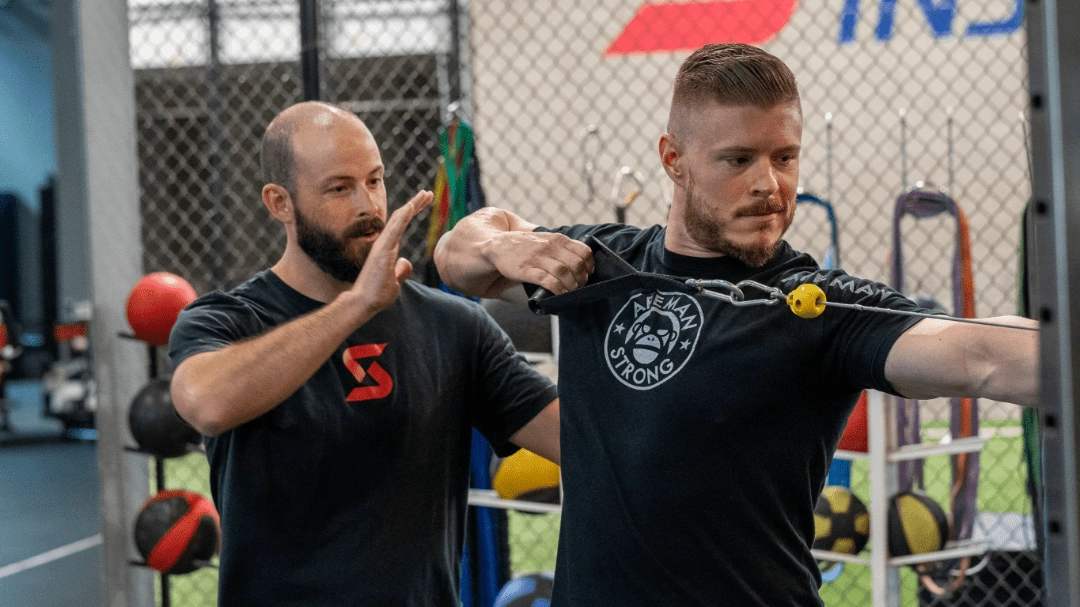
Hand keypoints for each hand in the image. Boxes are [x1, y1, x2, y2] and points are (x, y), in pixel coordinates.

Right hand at [349, 190, 433, 314]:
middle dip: (415, 204)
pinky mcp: (381, 252)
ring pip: (398, 220)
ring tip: (424, 194)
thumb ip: (401, 271)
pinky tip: (410, 207)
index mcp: (388, 248)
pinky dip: (402, 218)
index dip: (413, 211)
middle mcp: (385, 244)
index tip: (425, 200)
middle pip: (402, 218)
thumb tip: (406, 262)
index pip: (402, 225)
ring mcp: (383, 246)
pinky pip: (393, 231)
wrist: (363, 303)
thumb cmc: (377, 294)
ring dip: (412, 206)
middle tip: (428, 193)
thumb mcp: (395, 282)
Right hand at [488, 231, 593, 294]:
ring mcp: (537, 258)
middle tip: (579, 285)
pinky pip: (548, 281)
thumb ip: (562, 247)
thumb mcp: (546, 239)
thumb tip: (582, 262)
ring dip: (571, 285)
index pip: (584, 251)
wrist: (498, 246)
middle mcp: (549, 247)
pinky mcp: (526, 269)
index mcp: (557, 239)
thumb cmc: (525, 245)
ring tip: (570, 291)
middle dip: (581, 278)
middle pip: (576, 263)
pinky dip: (558, 289)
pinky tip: (560, 294)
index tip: (587, 273)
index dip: (589, 265)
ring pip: (564, 272)